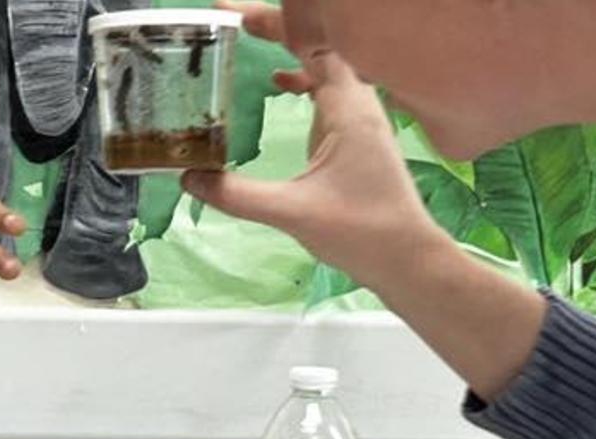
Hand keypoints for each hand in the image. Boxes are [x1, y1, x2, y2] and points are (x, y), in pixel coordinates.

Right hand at [181, 2, 459, 290]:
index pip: (311, 45)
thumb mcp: (292, 212)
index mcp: (348, 108)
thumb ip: (238, 194)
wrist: (406, 258)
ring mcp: (360, 117)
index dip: (273, 23)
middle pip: (318, 44)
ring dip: (290, 47)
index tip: (232, 17)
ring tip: (249, 38)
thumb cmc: (361, 231)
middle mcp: (359, 102)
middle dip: (275, 27)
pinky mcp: (357, 134)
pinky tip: (279, 85)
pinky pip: (328, 88)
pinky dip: (303, 76)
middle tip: (230, 21)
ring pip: (326, 63)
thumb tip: (188, 176)